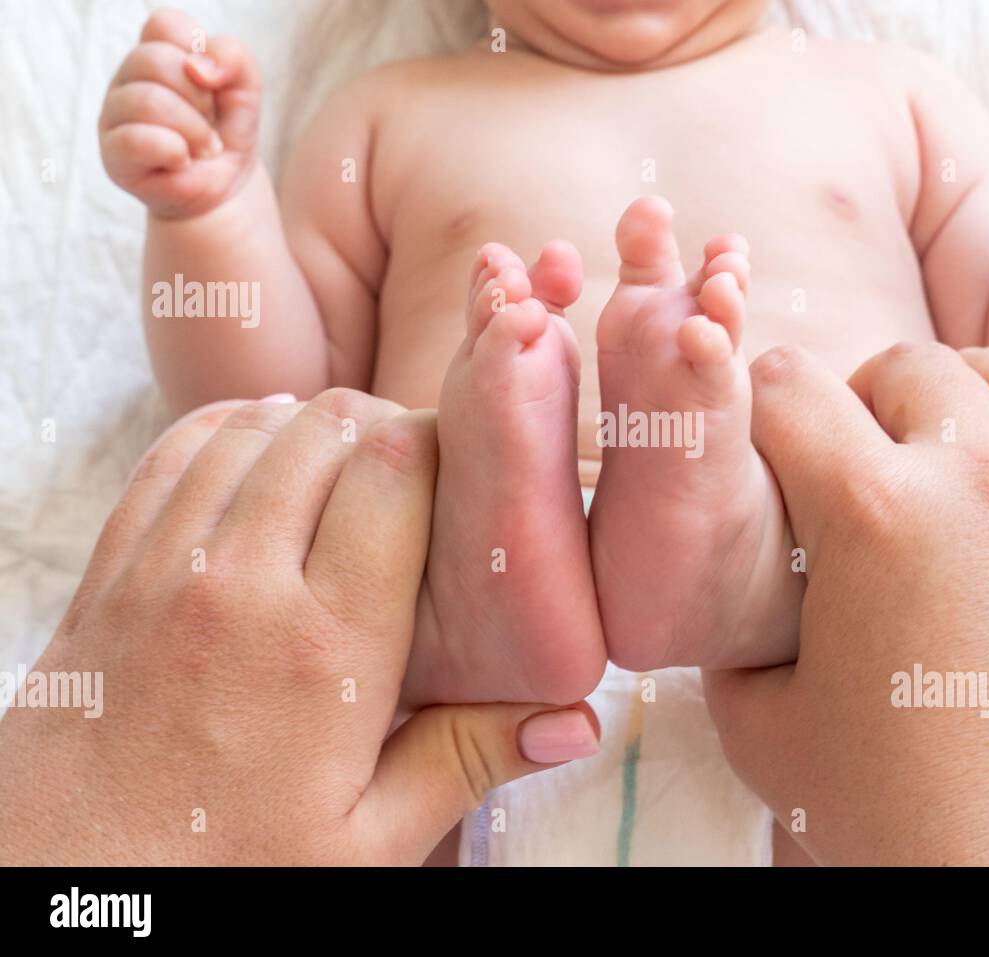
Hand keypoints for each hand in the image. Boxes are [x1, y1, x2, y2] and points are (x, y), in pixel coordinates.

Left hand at [0, 391, 598, 864]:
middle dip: (393, 425)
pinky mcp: (114, 571)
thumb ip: (469, 762)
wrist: (64, 891)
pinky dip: (232, 431)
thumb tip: (577, 721)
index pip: (398, 468)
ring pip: (257, 424)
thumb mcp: (365, 846)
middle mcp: (243, 585)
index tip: (472, 470)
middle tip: (423, 472)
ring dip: (316, 424)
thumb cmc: (220, 870)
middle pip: (334, 426)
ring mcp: (167, 569)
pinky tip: (266, 457)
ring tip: (353, 466)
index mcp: (327, 648)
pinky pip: (176, 451)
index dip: (448, 443)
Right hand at [99, 8, 262, 219]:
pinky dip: (175, 152)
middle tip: (210, 122)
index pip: (163, 24)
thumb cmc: (226, 129)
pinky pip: (138, 140)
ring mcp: (114, 114)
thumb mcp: (246, 87)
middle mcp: (127, 78)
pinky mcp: (113, 154)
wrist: (224, 185)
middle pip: (154, 60)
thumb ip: (233, 57)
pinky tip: (182, 161)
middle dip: (198, 97)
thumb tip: (197, 67)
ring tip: (203, 148)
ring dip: (193, 130)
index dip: (197, 51)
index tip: (212, 82)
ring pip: (147, 100)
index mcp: (154, 52)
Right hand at [706, 344, 988, 864]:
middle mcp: (983, 488)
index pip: (788, 391)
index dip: (753, 402)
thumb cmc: (902, 826)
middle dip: (861, 397)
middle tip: (850, 460)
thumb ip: (738, 643)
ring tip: (945, 443)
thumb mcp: (769, 734)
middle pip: (911, 367)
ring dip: (966, 394)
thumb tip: (745, 605)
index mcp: (874, 519)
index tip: (758, 439)